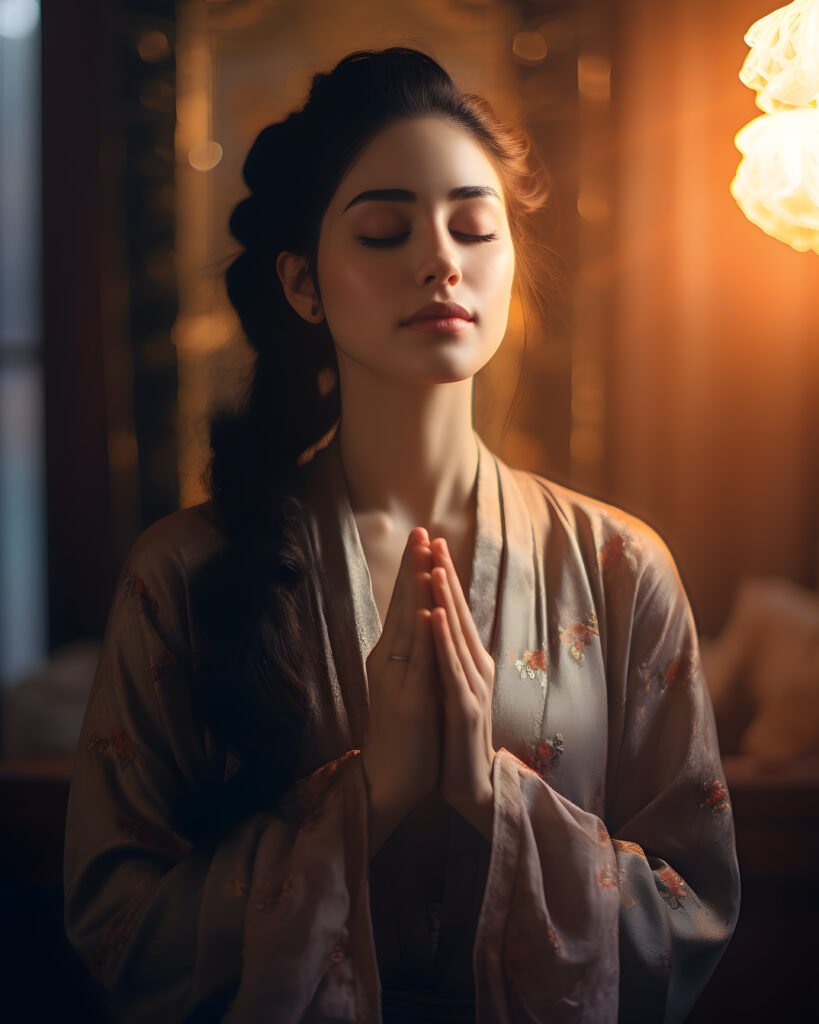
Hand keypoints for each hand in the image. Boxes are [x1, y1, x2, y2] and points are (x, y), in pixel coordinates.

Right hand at [361, 528, 441, 812]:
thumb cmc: (404, 731)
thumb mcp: (407, 682)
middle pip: (401, 604)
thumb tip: (423, 618)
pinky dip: (422, 634)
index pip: (403, 603)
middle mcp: (388, 659)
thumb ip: (412, 652)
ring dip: (416, 589)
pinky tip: (426, 610)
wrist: (389, 778)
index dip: (412, 570)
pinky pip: (417, 661)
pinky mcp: (408, 700)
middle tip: (420, 530)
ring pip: (408, 625)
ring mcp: (396, 678)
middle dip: (412, 566)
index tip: (423, 538)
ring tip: (424, 556)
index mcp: (391, 654)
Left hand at [428, 537, 496, 837]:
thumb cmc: (458, 737)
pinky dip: (443, 638)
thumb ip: (450, 658)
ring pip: (457, 634)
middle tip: (434, 538)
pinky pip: (451, 667)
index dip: (444, 577)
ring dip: (446, 598)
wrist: (472, 786)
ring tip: (435, 566)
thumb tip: (439, 625)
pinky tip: (435, 615)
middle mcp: (475, 667)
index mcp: (469, 662)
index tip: (431, 543)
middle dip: (445, 574)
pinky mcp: (465, 708)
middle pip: (459, 613)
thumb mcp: (453, 688)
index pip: (454, 612)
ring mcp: (472, 686)